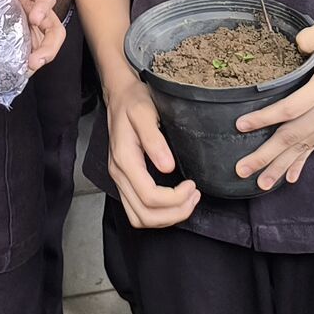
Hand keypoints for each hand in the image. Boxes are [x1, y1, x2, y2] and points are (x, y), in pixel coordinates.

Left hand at [0, 0, 60, 71]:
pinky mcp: (28, 25)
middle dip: (49, 47)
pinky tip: (17, 72)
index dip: (44, 7)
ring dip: (41, 58)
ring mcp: (35, 17)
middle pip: (55, 28)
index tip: (35, 18)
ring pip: (48, 40)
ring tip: (25, 73)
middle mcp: (38, 4)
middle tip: (35, 62)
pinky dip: (28, 58)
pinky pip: (33, 44)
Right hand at [101, 73, 199, 227]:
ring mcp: (119, 179)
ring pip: (139, 218)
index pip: (150, 197)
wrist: (120, 95)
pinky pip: (137, 211)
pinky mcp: (124, 180)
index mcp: (124, 160)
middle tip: (194, 197)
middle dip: (174, 213)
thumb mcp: (145, 112)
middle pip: (144, 215)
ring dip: (166, 218)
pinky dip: (158, 214)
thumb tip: (168, 167)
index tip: (193, 185)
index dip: (175, 199)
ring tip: (187, 202)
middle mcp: (118, 174)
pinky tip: (174, 202)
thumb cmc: (134, 102)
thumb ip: (155, 140)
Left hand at [232, 14, 313, 188]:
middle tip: (241, 168)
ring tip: (259, 181)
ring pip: (303, 146)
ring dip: (280, 165)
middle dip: (266, 154)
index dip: (265, 118)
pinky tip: (289, 177)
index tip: (241, 125)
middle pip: (295, 135)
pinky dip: (301, 162)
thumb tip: (298, 44)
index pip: (292, 107)